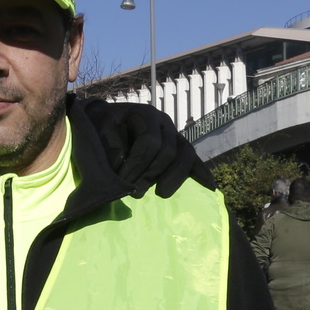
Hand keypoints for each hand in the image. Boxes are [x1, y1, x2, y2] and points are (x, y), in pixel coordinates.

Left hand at [86, 101, 213, 198]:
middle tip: (135, 193)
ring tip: (162, 194)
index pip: (149, 142)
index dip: (137, 164)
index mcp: (147, 116)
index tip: (122, 182)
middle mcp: (165, 124)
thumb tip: (120, 166)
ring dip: (175, 177)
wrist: (107, 122)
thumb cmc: (104, 126)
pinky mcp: (178, 149)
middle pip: (169, 151)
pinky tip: (209, 187)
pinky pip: (193, 161)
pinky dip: (201, 173)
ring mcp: (174, 137)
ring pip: (185, 156)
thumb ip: (109, 145)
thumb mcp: (100, 129)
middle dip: (152, 174)